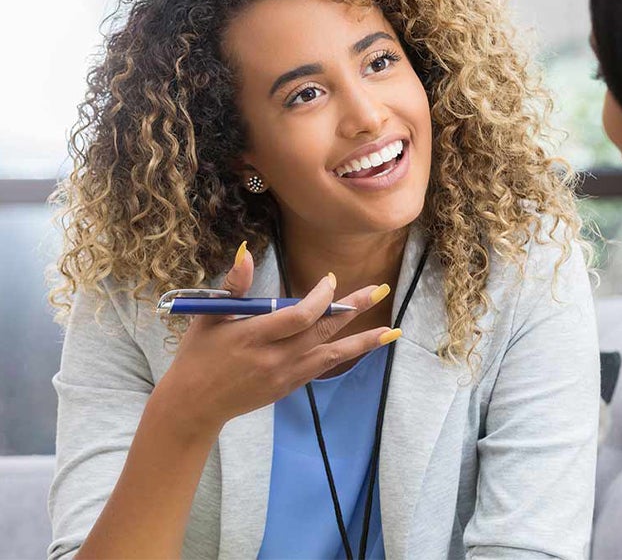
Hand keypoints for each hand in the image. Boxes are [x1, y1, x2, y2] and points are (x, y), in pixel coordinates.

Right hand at [154, 242, 397, 438]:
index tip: (331, 280)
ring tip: (391, 331)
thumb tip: (246, 252)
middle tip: (380, 289)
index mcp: (253, 335)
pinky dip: (345, 355)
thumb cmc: (198, 354)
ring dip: (363, 341)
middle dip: (353, 308)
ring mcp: (284, 375)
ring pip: (332, 354)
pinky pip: (323, 367)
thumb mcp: (210, 316)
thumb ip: (234, 285)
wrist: (193, 405)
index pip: (299, 315)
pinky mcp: (289, 387)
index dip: (320, 297)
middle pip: (322, 331)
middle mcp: (274, 357)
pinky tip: (365, 346)